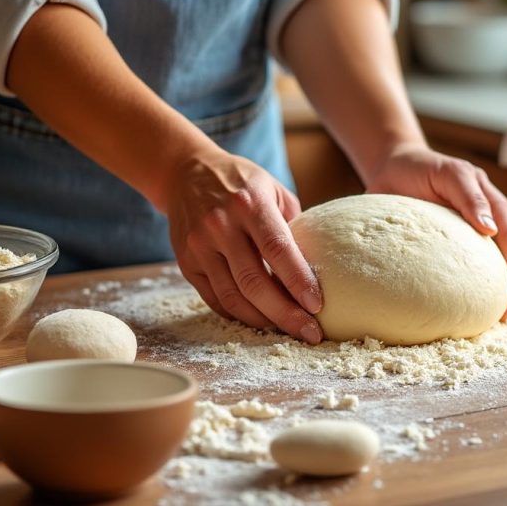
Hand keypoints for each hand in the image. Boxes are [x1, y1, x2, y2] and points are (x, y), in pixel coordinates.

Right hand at [165, 149, 323, 342]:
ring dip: (264, 321)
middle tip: (310, 332)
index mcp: (250, 204)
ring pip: (233, 297)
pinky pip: (215, 299)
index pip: (277, 249)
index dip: (298, 281)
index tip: (318, 305)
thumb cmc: (241, 183)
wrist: (186, 172)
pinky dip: (240, 315)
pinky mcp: (186, 263)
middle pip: (255, 282)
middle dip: (286, 313)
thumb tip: (320, 265)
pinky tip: (261, 321)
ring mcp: (199, 246)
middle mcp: (221, 225)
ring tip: (289, 331)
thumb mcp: (273, 189)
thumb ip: (294, 225)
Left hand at [366, 144, 506, 317]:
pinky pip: (469, 266)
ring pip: (493, 264)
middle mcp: (487, 218)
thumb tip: (491, 230)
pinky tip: (469, 305)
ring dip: (496, 289)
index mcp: (490, 201)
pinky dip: (473, 286)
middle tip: (506, 313)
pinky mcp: (453, 243)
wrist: (394, 167)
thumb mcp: (448, 174)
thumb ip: (468, 196)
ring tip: (496, 317)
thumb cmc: (420, 168)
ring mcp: (472, 231)